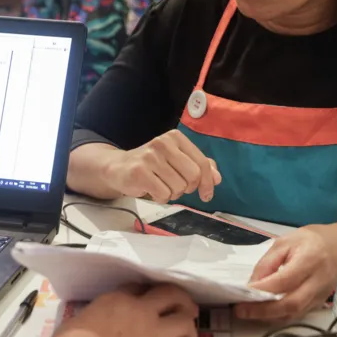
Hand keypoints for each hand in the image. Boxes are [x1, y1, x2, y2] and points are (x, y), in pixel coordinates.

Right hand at [43, 286, 205, 336]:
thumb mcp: (73, 325)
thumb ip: (89, 320)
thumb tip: (88, 326)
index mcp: (117, 301)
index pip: (139, 287)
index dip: (147, 292)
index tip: (149, 300)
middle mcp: (141, 313)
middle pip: (172, 294)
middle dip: (181, 300)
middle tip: (184, 309)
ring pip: (186, 323)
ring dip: (190, 330)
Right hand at [105, 130, 221, 203]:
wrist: (118, 167)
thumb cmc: (152, 165)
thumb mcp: (177, 160)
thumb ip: (199, 166)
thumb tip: (217, 178)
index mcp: (175, 138)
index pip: (202, 163)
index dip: (208, 182)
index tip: (207, 194)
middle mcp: (163, 143)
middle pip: (193, 176)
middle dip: (188, 188)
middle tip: (177, 187)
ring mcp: (150, 157)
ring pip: (178, 187)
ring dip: (172, 193)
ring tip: (160, 186)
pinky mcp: (139, 172)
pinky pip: (163, 194)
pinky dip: (160, 198)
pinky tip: (152, 190)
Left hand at [234, 224, 336, 322]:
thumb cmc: (311, 240)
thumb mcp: (285, 242)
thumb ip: (268, 263)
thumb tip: (253, 284)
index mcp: (310, 260)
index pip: (284, 280)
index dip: (263, 289)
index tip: (243, 292)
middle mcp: (318, 281)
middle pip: (291, 303)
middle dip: (263, 310)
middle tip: (241, 311)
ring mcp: (321, 295)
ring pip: (294, 313)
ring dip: (269, 317)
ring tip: (249, 313)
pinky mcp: (320, 303)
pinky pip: (298, 314)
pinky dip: (279, 316)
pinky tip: (265, 313)